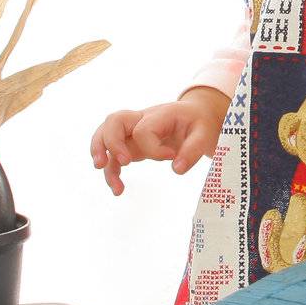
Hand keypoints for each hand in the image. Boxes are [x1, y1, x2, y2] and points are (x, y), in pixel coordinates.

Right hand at [89, 88, 226, 194]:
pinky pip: (113, 156)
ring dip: (100, 153)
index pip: (143, 130)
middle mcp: (141, 119)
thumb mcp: (205, 132)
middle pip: (114, 121)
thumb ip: (194, 149)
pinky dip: (111, 171)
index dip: (154, 148)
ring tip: (106, 174)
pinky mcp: (132, 145)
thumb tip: (177, 169)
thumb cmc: (199, 123)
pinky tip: (119, 190)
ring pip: (105, 135)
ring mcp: (134, 132)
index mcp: (159, 114)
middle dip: (111, 142)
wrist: (196, 116)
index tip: (171, 156)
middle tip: (124, 162)